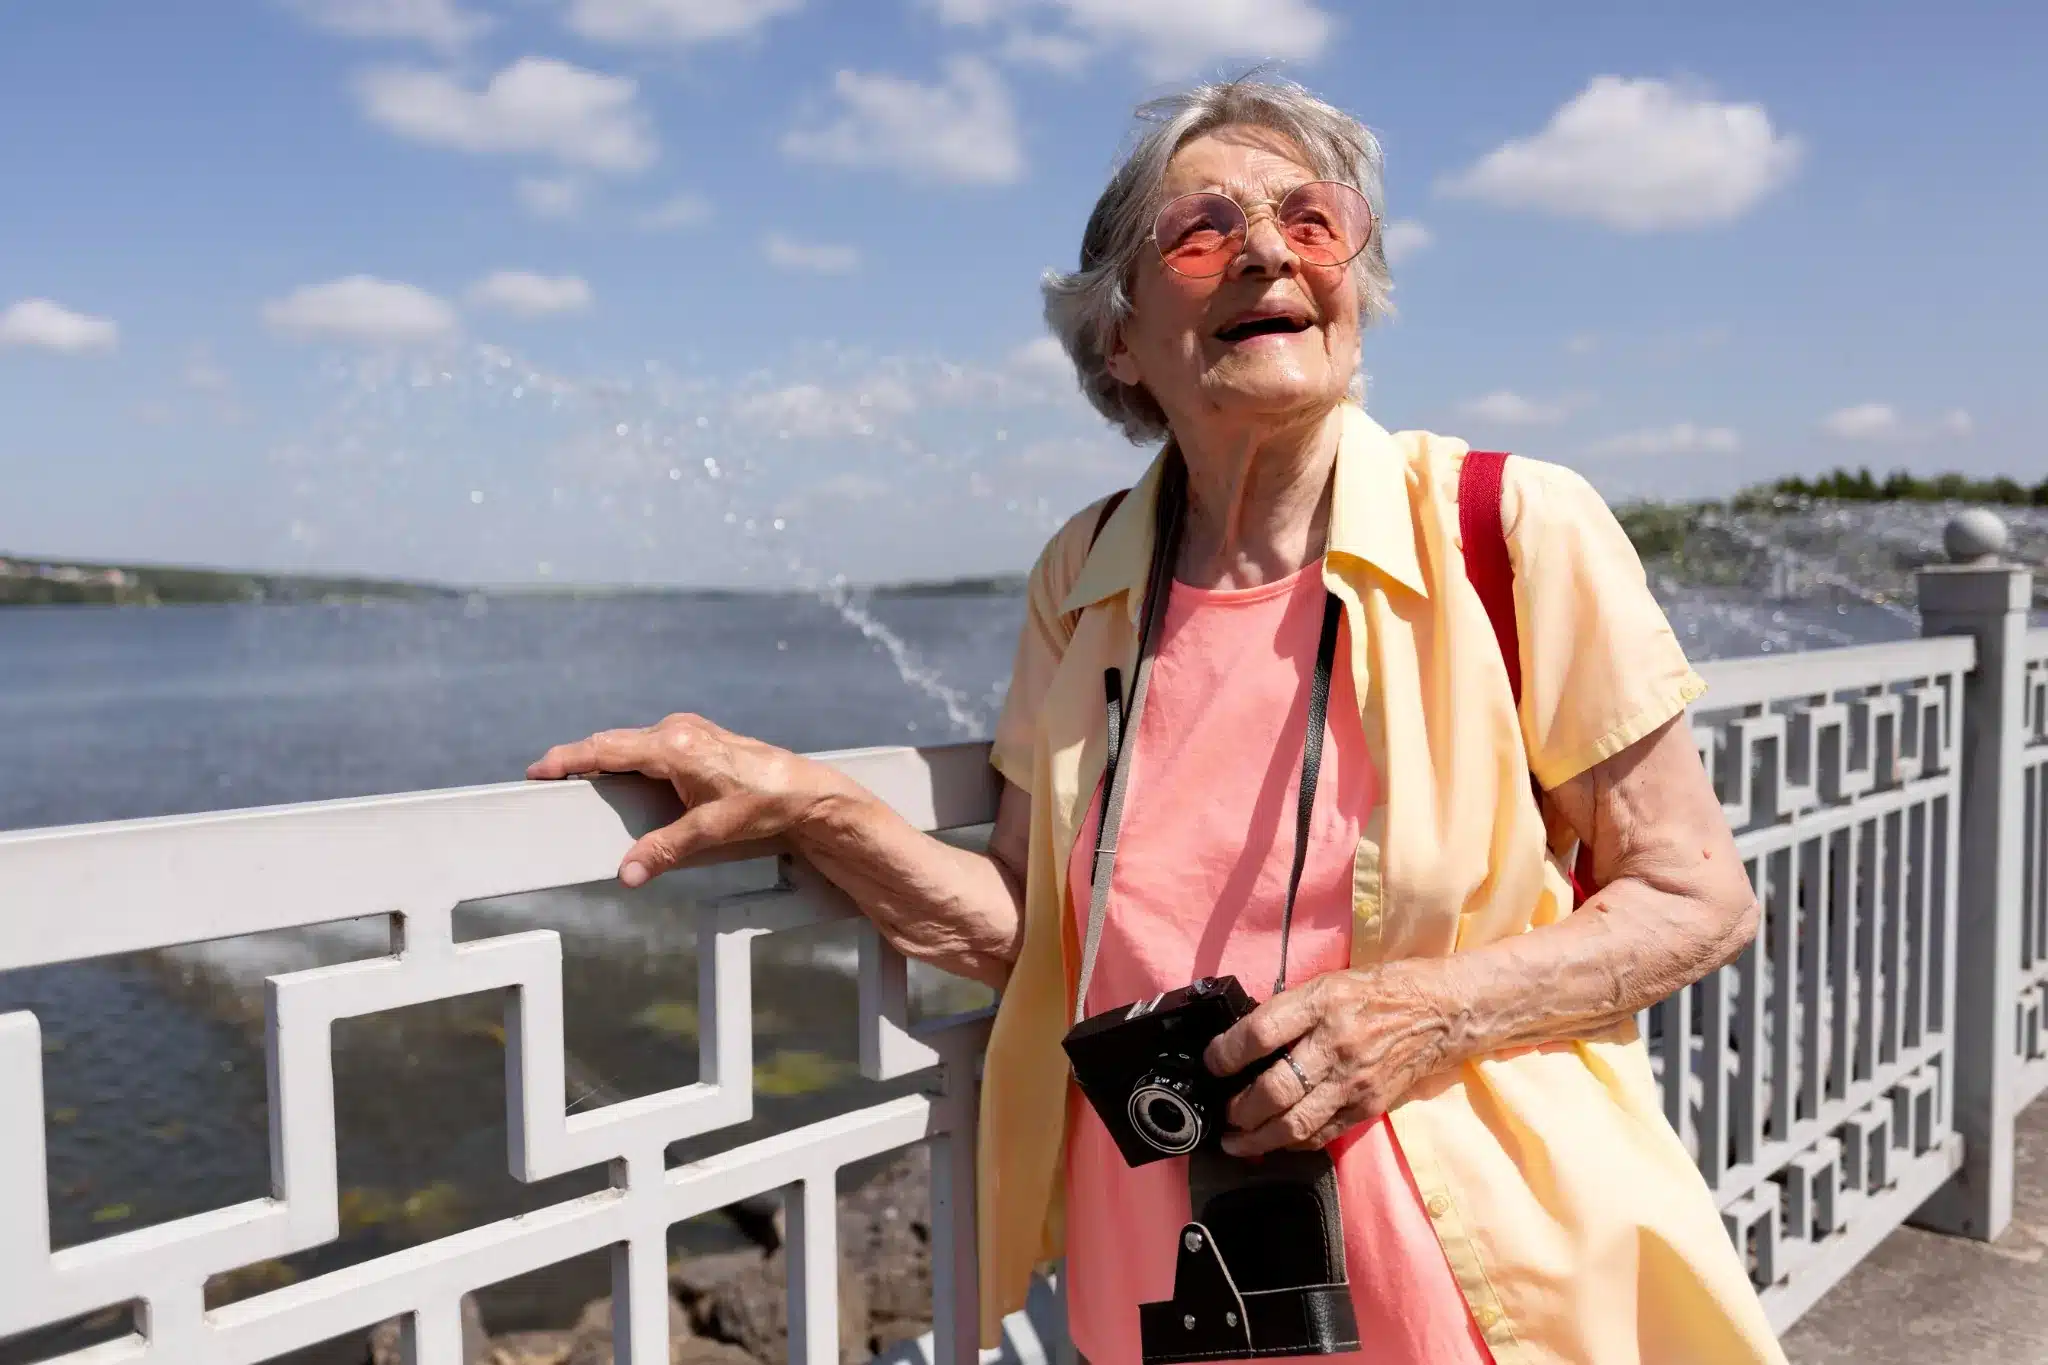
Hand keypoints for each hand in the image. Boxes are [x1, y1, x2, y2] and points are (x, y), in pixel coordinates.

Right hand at [527, 714, 854, 885]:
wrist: (805, 792)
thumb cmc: (764, 805)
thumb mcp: (711, 832)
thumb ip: (664, 851)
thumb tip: (628, 874)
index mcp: (676, 746)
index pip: (608, 749)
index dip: (569, 759)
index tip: (538, 769)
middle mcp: (679, 731)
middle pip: (614, 742)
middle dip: (579, 758)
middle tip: (547, 777)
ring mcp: (689, 731)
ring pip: (632, 741)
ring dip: (604, 756)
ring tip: (576, 776)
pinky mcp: (698, 738)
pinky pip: (650, 744)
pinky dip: (628, 756)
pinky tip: (620, 772)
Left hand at [1204, 961, 1457, 1156]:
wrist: (1442, 1012)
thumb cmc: (1378, 992)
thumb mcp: (1328, 984)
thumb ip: (1289, 1011)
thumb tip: (1243, 1042)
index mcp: (1321, 1004)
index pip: (1261, 1033)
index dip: (1226, 1053)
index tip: (1212, 1064)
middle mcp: (1336, 1044)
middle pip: (1275, 1089)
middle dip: (1239, 1110)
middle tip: (1223, 1114)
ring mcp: (1354, 1081)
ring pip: (1296, 1123)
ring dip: (1258, 1138)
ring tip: (1236, 1141)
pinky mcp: (1368, 1106)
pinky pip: (1323, 1133)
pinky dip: (1294, 1143)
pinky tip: (1275, 1142)